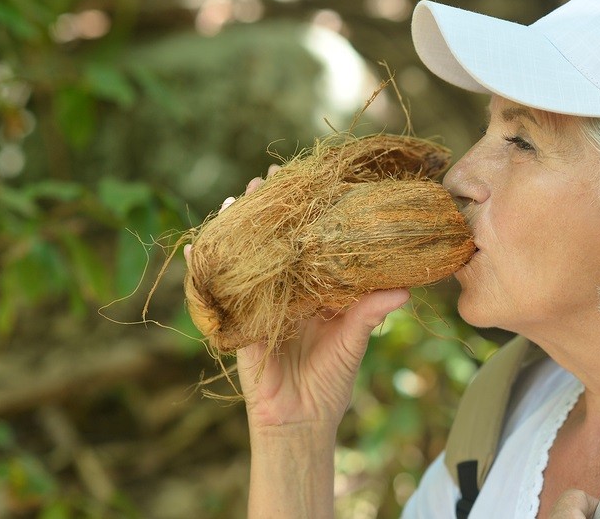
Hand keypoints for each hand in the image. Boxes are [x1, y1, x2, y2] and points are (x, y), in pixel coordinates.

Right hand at [185, 165, 410, 430]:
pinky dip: (203, 269)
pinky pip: (218, 291)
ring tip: (233, 199)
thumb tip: (404, 289)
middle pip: (276, 242)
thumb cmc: (331, 382)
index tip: (310, 183)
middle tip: (266, 178)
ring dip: (238, 229)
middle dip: (269, 211)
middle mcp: (290, 291)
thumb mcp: (353, 343)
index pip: (314, 244)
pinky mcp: (239, 321)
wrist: (300, 420)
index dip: (310, 215)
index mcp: (319, 290)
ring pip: (248, 258)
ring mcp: (262, 303)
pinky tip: (196, 245)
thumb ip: (371, 314)